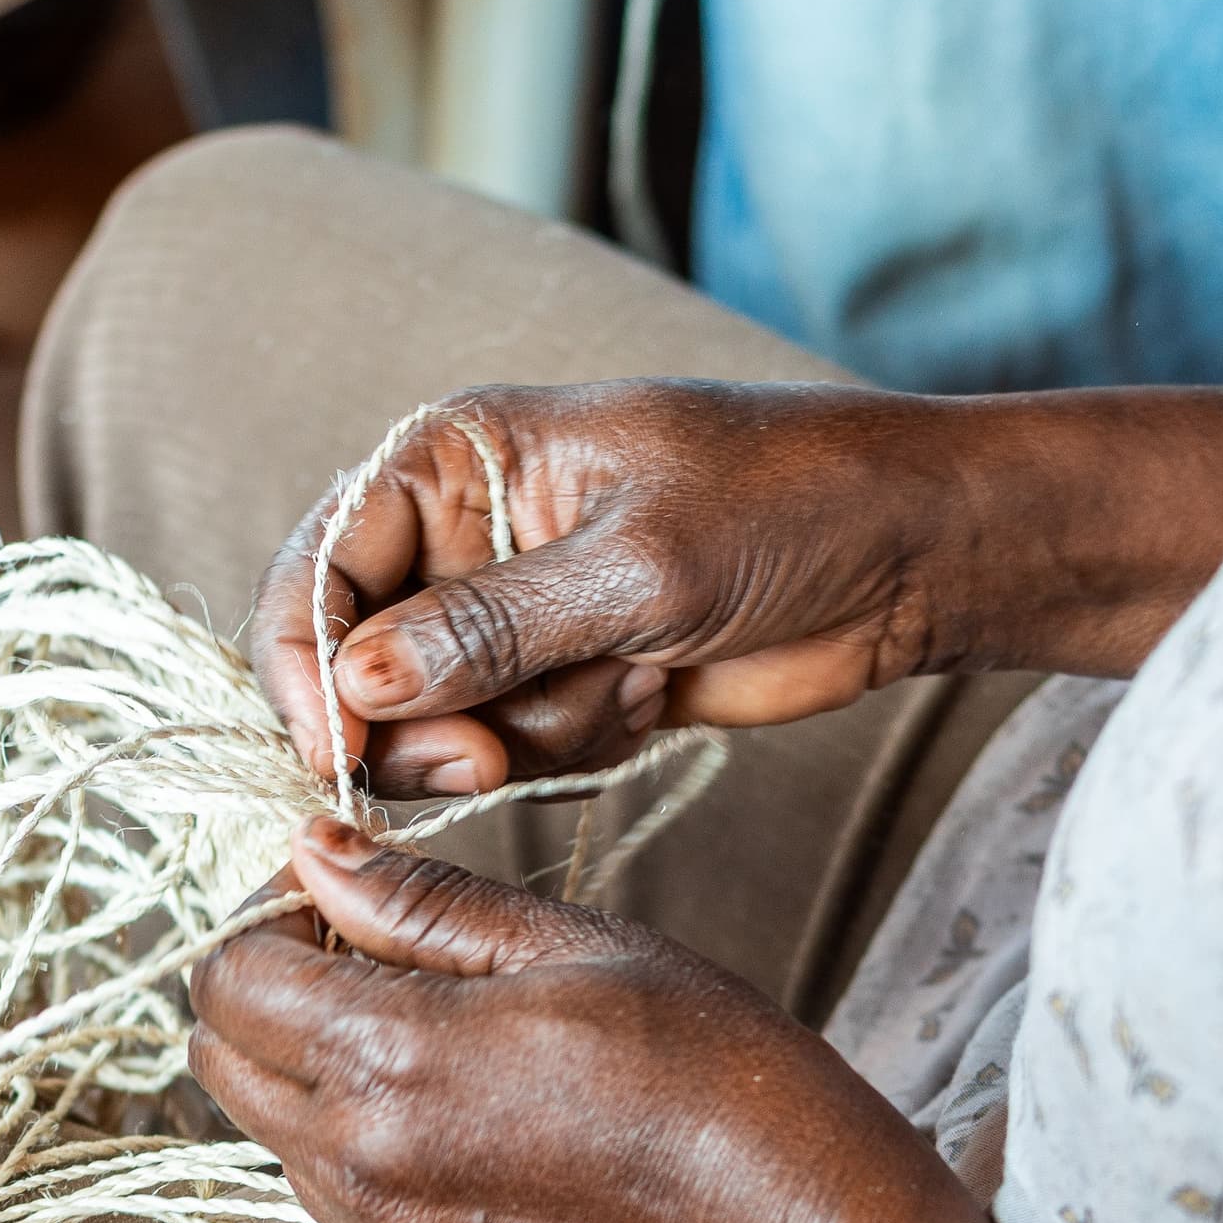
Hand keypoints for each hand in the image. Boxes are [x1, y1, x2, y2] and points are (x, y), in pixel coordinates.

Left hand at [186, 821, 925, 1222]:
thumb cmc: (716, 1071)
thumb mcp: (574, 944)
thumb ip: (422, 902)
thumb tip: (314, 851)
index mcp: (390, 1060)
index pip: (226, 977)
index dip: (269, 918)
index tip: (340, 902)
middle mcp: (364, 1170)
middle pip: (223, 1064)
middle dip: (270, 997)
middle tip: (373, 962)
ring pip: (278, 1143)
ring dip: (318, 1082)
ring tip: (443, 1048)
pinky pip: (347, 1216)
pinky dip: (373, 1160)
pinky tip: (480, 1128)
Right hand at [251, 380, 962, 800]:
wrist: (915, 555)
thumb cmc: (790, 504)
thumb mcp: (638, 564)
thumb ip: (491, 630)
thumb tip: (356, 687)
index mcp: (457, 459)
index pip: (320, 567)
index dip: (306, 667)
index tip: (336, 755)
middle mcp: (465, 536)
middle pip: (357, 666)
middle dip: (419, 729)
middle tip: (485, 763)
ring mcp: (514, 618)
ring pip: (437, 726)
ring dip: (524, 737)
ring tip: (627, 686)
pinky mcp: (566, 684)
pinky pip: (515, 752)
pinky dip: (574, 749)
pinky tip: (654, 696)